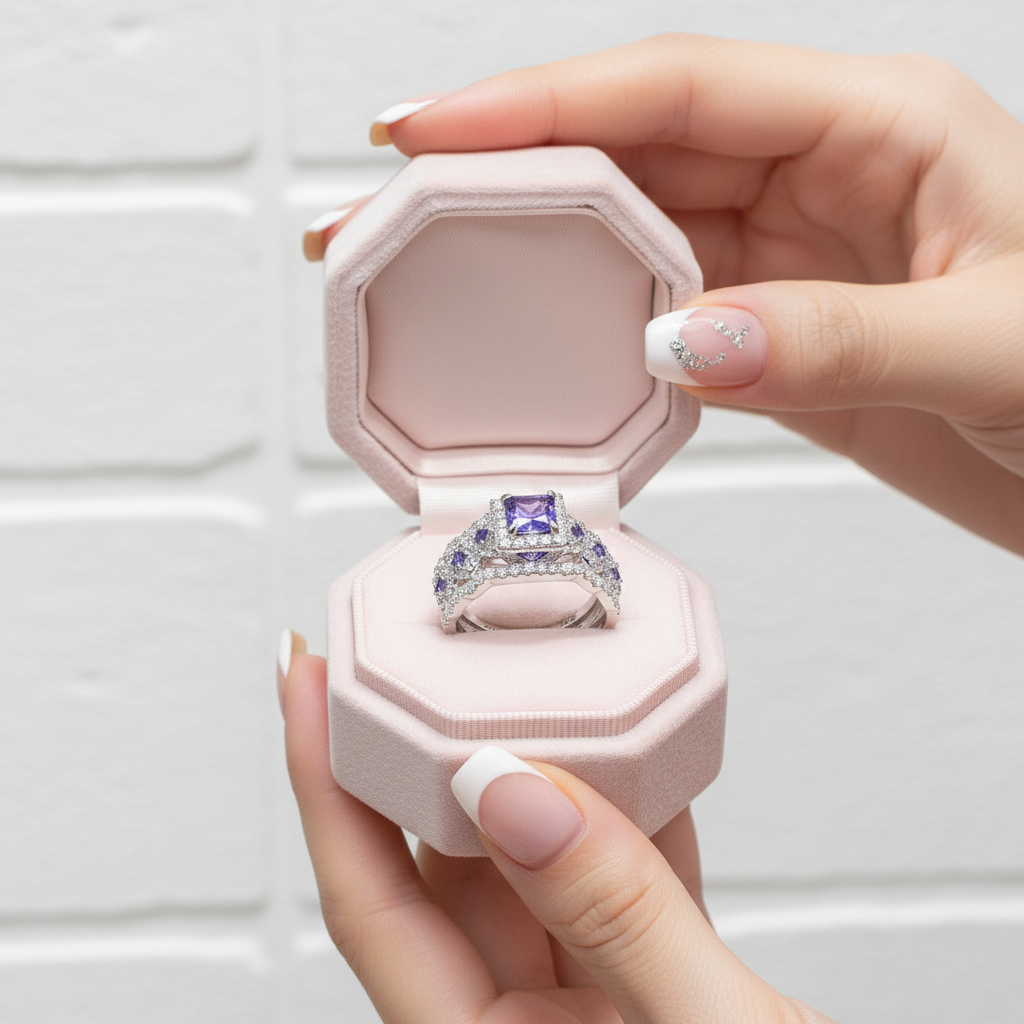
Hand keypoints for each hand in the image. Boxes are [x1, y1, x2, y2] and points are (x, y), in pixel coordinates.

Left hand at [282, 640, 836, 1023]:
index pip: (371, 905)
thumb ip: (616, 920)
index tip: (312, 682)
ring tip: (525, 683)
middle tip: (418, 657)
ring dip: (534, 769)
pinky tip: (632, 753)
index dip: (327, 786)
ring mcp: (589, 1008)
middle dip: (426, 752)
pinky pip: (619, 876)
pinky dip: (625, 809)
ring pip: (534, 860)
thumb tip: (512, 790)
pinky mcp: (653, 986)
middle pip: (445, 865)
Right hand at [351, 35, 1023, 555]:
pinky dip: (596, 337)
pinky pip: (661, 322)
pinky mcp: (777, 342)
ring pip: (633, 240)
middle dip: (502, 174)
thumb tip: (678, 342)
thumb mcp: (999, 345)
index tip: (426, 129)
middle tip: (390, 209)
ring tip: (435, 275)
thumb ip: (837, 342)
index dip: (542, 103)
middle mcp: (820, 182)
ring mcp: (790, 266)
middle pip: (631, 153)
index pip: (680, 88)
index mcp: (879, 128)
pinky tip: (541, 349)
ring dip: (535, 258)